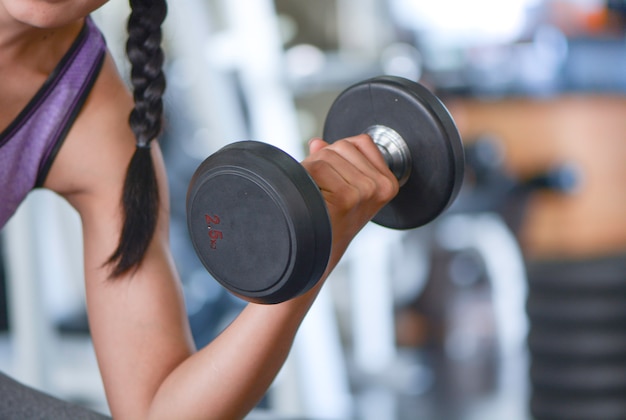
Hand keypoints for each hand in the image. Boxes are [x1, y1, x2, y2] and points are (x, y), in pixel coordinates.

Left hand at [301, 134, 398, 268]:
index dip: (341, 154)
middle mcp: (380, 187)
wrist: (321, 252)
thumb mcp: (345, 185)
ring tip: (318, 194)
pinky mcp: (345, 197)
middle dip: (325, 160)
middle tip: (323, 188)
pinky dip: (307, 177)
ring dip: (313, 169)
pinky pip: (317, 167)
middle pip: (343, 146)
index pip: (362, 142)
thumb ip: (335, 160)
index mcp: (388, 183)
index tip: (337, 177)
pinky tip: (313, 198)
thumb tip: (318, 143)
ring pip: (327, 155)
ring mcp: (365, 192)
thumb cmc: (331, 220)